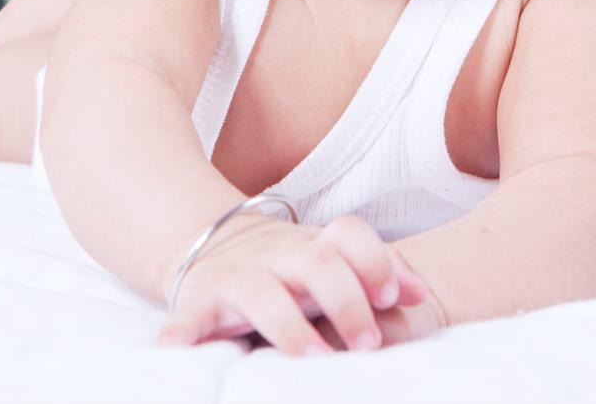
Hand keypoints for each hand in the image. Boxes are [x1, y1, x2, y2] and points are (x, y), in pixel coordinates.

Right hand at [156, 213, 430, 355]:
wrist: (213, 244)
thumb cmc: (291, 267)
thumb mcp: (332, 261)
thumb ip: (377, 272)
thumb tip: (419, 293)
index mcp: (314, 245)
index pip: (348, 235)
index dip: (374, 260)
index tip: (391, 298)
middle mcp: (277, 255)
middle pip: (315, 263)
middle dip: (345, 300)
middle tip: (368, 344)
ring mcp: (237, 277)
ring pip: (261, 294)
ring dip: (287, 327)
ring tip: (312, 359)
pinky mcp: (198, 302)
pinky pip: (186, 317)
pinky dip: (180, 334)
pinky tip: (176, 350)